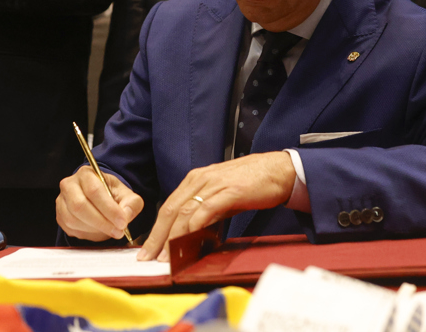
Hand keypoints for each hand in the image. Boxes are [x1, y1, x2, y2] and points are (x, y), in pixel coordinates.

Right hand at [56, 166, 143, 241]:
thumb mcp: (126, 195)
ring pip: (74, 219)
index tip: (122, 222)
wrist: (98, 198)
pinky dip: (86, 233)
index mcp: (86, 174)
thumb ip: (131, 204)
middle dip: (101, 222)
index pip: (94, 191)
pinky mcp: (60, 216)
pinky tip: (98, 231)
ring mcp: (62, 201)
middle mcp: (69, 185)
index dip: (109, 209)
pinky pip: (70, 228)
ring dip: (95, 229)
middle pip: (80, 206)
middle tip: (118, 231)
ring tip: (110, 231)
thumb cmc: (111, 195)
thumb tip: (125, 216)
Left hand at [139, 152, 296, 261]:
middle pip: (170, 210)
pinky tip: (188, 239)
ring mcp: (213, 184)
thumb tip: (192, 234)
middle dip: (157, 236)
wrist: (277, 170)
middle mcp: (199, 179)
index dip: (156, 230)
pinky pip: (206, 209)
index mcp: (195, 179)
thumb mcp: (221, 196)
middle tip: (148, 257)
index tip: (148, 249)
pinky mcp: (229, 191)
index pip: (169, 207)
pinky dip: (194, 226)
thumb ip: (206, 211)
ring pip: (184, 211)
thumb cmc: (251, 183)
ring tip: (166, 256)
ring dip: (172, 236)